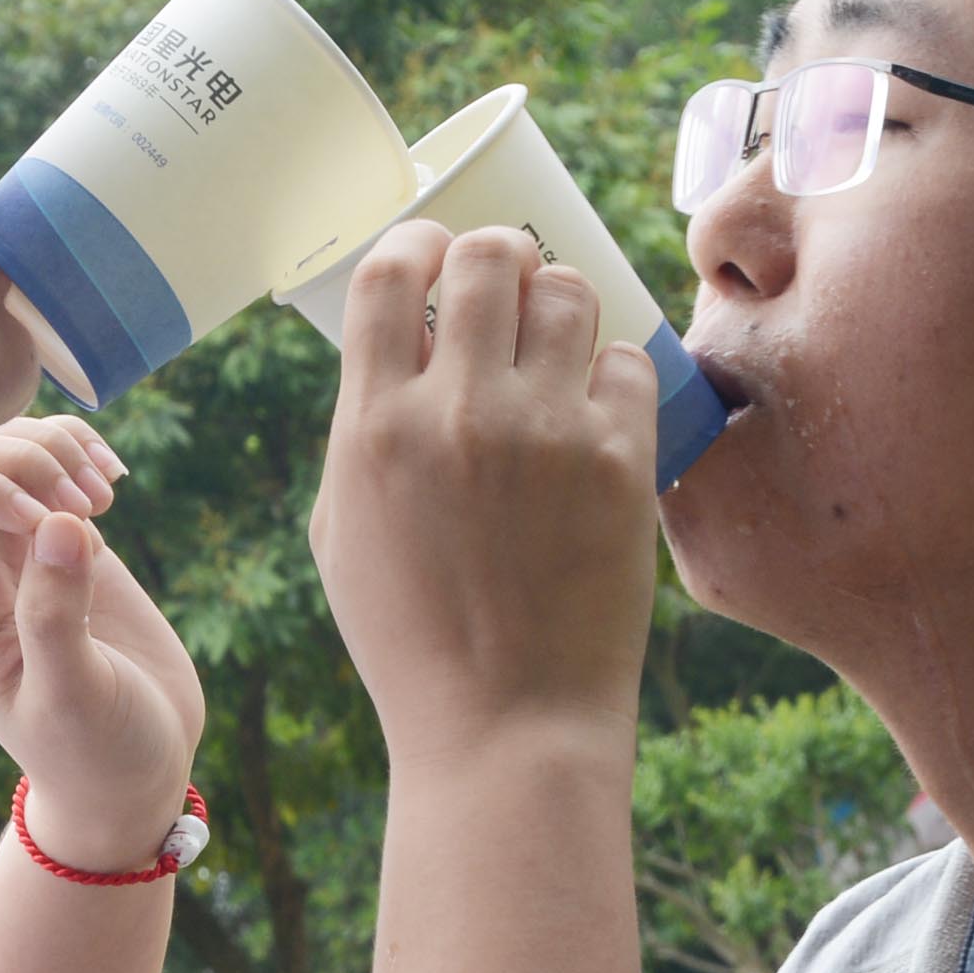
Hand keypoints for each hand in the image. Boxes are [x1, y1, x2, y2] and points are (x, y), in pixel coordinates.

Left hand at [0, 415, 204, 873]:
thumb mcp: (73, 698)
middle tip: (90, 499)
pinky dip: (80, 449)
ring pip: (3, 451)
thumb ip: (56, 618)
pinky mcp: (63, 536)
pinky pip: (51, 463)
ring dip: (53, 449)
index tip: (46, 516)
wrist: (141, 764)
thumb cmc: (94, 752)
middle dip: (21, 460)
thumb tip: (59, 525)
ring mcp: (13, 547)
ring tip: (106, 493)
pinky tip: (115, 479)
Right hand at [309, 222, 658, 766]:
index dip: (417, 244)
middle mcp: (459, 414)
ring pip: (567, 292)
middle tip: (507, 285)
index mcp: (375, 428)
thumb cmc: (414, 640)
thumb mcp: (345, 531)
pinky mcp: (620, 463)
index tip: (434, 254)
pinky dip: (612, 374)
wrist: (506, 728)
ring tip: (556, 346)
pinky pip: (628, 362)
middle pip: (491, 257)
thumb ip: (365, 429)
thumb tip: (402, 343)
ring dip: (559, 304)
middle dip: (499, 257)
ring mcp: (547, 434)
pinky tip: (597, 410)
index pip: (392, 274)